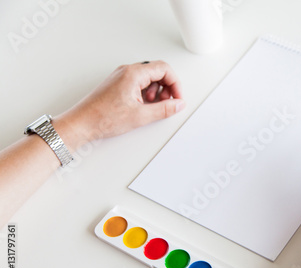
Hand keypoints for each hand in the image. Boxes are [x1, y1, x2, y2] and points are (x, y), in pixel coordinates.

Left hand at [52, 60, 184, 150]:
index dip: (175, 84)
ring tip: (154, 106)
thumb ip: (164, 109)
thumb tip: (178, 105)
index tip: (177, 98)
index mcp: (133, 73)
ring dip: (157, 91)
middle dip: (167, 88)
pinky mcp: (118, 85)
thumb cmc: (102, 117)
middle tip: (168, 103)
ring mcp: (121, 77)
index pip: (164, 69)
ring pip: (148, 78)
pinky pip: (139, 84)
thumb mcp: (140, 116)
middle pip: (157, 72)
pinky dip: (146, 94)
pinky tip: (143, 107)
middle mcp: (127, 71)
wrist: (81, 123)